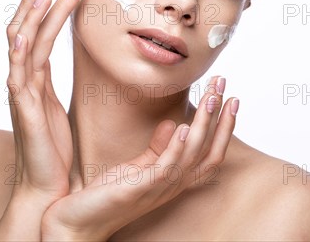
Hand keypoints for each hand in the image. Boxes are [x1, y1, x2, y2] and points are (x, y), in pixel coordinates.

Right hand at [6, 0, 84, 203]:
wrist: (45, 185)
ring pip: (22, 46)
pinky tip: (25, 35)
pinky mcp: (23, 110)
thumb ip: (57, 84)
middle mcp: (24, 81)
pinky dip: (18, 54)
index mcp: (35, 79)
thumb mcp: (59, 107)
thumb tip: (73, 65)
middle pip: (25, 31)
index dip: (43, 10)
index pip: (35, 35)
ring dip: (33, 17)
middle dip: (37, 4)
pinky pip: (18, 77)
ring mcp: (20, 94)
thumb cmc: (54, 148)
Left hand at [40, 76, 238, 240]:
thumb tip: (174, 123)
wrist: (80, 222)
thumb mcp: (139, 166)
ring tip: (209, 98)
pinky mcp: (138, 190)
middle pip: (208, 151)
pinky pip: (164, 169)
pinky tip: (181, 126)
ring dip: (202, 125)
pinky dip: (175, 148)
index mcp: (175, 178)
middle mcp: (173, 185)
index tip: (230, 97)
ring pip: (191, 155)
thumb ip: (159, 147)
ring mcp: (158, 188)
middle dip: (220, 118)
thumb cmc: (109, 196)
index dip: (224, 127)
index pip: (210, 152)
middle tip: (223, 86)